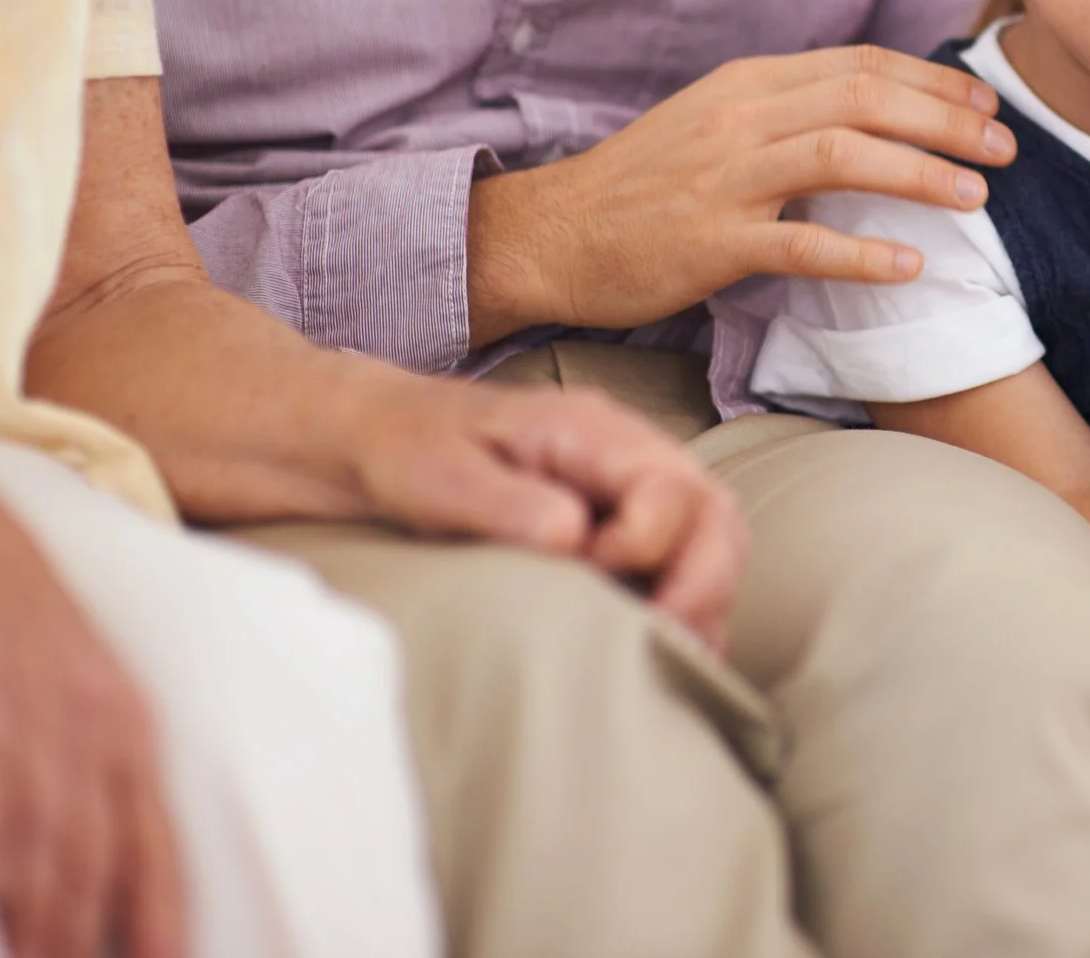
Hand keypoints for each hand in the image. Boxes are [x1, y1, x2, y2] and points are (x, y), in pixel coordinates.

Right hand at [0, 414, 184, 957]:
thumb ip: (61, 731)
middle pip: (105, 841)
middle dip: (89, 930)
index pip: (152, 823)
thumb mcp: (38, 655)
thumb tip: (57, 837)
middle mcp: (87, 692)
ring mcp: (25, 678)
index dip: (157, 907)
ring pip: (50, 824)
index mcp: (112, 695)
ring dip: (42, 910)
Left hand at [348, 375, 747, 650]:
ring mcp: (626, 497)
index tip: (590, 572)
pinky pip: (680, 566)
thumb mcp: (440, 475)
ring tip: (668, 656)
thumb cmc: (407, 451)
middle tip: (664, 639)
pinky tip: (662, 650)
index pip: (671, 488)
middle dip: (704, 584)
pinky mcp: (614, 532)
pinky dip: (686, 611)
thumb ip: (507, 503)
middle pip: (714, 516)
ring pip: (710, 545)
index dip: (646, 544)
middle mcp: (627, 461)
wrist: (374, 441)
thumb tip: (575, 538)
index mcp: (593, 433)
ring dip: (702, 603)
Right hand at [468, 45, 1016, 342]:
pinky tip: (910, 264)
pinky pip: (799, 244)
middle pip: (863, 98)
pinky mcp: (709, 243)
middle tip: (1005, 151)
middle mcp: (740, 117)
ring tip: (976, 199)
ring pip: (841, 156)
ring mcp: (724, 179)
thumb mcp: (718, 121)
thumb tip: (876, 107)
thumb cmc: (646, 184)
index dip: (931, 82)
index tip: (984, 106)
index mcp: (750, 82)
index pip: (860, 64)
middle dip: (945, 121)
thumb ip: (789, 109)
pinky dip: (861, 252)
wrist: (555, 234)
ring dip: (919, 174)